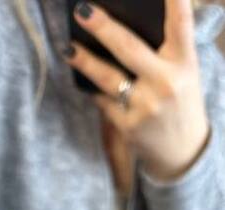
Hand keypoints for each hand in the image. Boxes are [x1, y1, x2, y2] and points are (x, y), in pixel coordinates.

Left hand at [68, 0, 210, 180]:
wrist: (182, 152)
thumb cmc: (179, 102)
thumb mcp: (185, 72)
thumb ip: (166, 49)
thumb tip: (126, 26)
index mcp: (184, 62)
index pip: (181, 25)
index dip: (174, 2)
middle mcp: (166, 82)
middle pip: (129, 48)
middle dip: (104, 28)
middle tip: (83, 11)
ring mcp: (145, 106)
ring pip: (108, 78)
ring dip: (84, 62)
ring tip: (68, 48)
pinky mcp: (128, 126)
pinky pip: (103, 101)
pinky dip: (93, 89)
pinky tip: (83, 79)